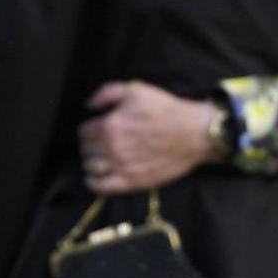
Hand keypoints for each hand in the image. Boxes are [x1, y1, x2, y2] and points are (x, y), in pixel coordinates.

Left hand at [79, 81, 222, 193]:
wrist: (193, 133)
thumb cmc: (165, 110)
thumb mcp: (135, 90)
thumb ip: (107, 93)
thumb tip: (89, 105)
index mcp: (109, 125)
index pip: (83, 132)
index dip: (88, 130)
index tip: (95, 130)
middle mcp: (112, 148)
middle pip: (86, 150)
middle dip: (89, 146)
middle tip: (98, 144)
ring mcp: (121, 166)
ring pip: (91, 168)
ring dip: (90, 163)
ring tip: (97, 159)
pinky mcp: (132, 181)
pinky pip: (102, 187)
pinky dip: (93, 183)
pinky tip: (93, 178)